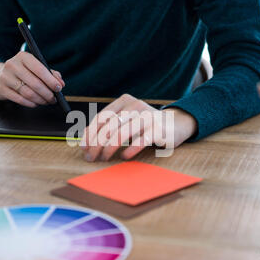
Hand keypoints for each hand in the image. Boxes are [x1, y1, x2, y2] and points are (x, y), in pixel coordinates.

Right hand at [0, 51, 64, 107]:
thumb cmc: (21, 72)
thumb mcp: (35, 68)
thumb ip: (50, 74)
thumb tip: (60, 83)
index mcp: (23, 57)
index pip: (40, 69)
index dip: (51, 80)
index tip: (58, 88)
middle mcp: (13, 65)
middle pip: (35, 83)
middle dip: (47, 93)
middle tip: (53, 98)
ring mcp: (5, 77)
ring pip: (28, 93)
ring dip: (40, 100)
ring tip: (46, 101)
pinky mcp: (1, 89)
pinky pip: (20, 99)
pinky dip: (31, 103)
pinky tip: (35, 103)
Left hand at [80, 94, 197, 161]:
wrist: (175, 124)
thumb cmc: (145, 124)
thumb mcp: (128, 119)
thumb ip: (110, 126)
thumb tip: (86, 142)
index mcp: (125, 101)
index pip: (102, 117)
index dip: (90, 133)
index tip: (83, 147)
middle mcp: (135, 106)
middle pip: (109, 126)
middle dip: (96, 144)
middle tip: (90, 157)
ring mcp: (147, 117)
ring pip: (121, 133)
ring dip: (108, 148)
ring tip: (104, 158)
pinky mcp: (158, 129)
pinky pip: (140, 141)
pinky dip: (129, 150)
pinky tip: (123, 157)